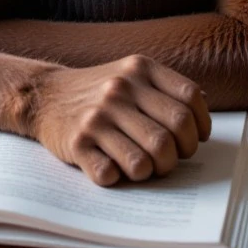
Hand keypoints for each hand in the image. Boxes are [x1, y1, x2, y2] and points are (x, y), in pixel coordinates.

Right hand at [31, 55, 209, 186]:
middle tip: (168, 159)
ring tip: (142, 165)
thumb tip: (202, 110)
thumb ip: (165, 88)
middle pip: (175, 134)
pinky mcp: (78, 143)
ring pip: (148, 161)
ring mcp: (97, 116)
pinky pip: (112, 175)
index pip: (190, 100)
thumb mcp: (131, 74)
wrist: (45, 95)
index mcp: (139, 69)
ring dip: (151, 172)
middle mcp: (119, 89)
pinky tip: (112, 166)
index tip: (194, 138)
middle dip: (179, 156)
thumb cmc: (98, 91)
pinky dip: (117, 178)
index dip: (200, 126)